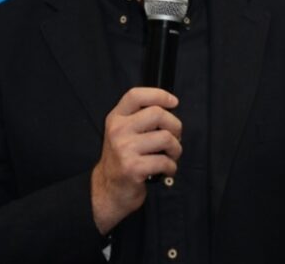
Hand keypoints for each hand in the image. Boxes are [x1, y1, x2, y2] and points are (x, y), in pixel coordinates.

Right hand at [90, 87, 181, 234]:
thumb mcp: (122, 133)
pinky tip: (165, 170)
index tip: (173, 102)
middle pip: (158, 114)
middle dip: (175, 126)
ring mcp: (125, 149)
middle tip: (174, 138)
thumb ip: (139, 119)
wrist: (108, 189)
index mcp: (116, 118)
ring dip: (176, 149)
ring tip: (170, 156)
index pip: (136, 95)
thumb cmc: (122, 159)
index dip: (159, 94)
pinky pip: (165, 161)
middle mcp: (118, 130)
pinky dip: (171, 167)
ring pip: (166, 138)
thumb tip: (169, 110)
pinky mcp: (133, 167)